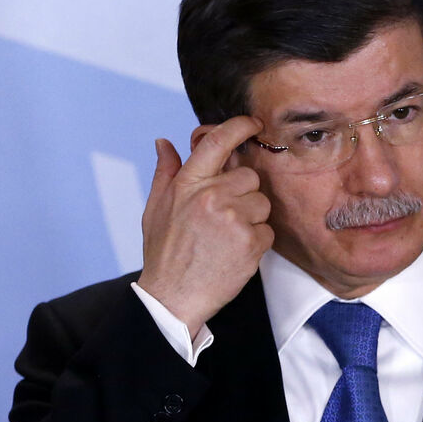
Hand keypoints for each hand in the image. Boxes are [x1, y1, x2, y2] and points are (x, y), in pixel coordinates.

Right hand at [136, 116, 273, 336]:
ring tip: (226, 236)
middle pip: (249, 175)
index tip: (252, 124)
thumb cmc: (165, 253)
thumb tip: (166, 142)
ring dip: (251, 216)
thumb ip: (166, 172)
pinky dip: (256, 239)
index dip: (239, 126)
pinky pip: (267, 228)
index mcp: (188, 184)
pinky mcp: (251, 241)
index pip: (217, 142)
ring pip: (261, 201)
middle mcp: (211, 196)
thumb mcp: (155, 209)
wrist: (173, 298)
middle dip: (242, 192)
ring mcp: (233, 218)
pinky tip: (235, 251)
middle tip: (223, 215)